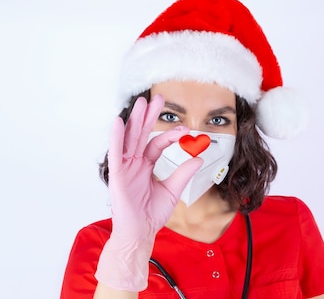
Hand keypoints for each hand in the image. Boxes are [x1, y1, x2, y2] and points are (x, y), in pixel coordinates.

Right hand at [95, 95, 202, 290]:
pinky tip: (118, 122)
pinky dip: (116, 138)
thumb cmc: (151, 214)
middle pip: (141, 134)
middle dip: (149, 116)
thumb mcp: (173, 190)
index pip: (157, 144)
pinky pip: (115, 154)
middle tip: (158, 98)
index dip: (170, 136)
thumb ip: (184, 173)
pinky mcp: (117, 176)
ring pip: (130, 139)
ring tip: (141, 102)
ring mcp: (124, 168)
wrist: (140, 233)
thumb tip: (200, 157)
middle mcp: (134, 163)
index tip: (187, 130)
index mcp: (145, 165)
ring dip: (134, 120)